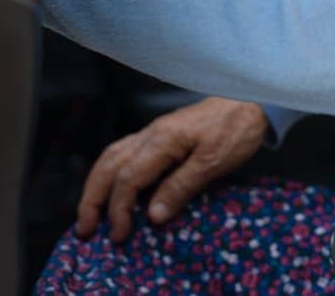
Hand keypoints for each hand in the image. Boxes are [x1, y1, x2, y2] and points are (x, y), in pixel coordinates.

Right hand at [75, 97, 267, 242]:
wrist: (251, 100)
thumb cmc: (236, 128)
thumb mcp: (214, 161)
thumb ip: (182, 186)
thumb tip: (153, 216)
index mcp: (162, 140)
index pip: (128, 178)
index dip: (119, 209)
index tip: (120, 235)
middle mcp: (151, 134)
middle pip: (109, 165)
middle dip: (92, 198)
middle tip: (84, 229)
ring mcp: (154, 132)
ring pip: (112, 156)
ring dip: (97, 185)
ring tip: (90, 212)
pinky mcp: (162, 135)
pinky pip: (125, 152)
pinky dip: (112, 173)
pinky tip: (114, 187)